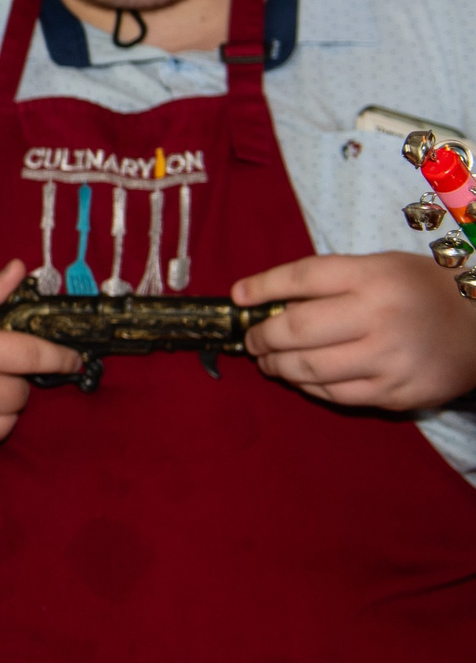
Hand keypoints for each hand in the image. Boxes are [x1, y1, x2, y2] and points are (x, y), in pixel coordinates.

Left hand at [235, 252, 475, 407]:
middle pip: (296, 329)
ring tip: (269, 360)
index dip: (262, 287)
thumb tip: (265, 299)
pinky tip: (301, 378)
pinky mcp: (397, 393)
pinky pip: (336, 394)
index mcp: (375, 277)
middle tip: (253, 339)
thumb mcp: (383, 268)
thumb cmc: (424, 291)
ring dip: (278, 366)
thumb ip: (332, 280)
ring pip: (309, 368)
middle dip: (262, 336)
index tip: (239, 297)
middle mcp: (380, 317)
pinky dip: (308, 386)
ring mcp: (390, 359)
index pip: (302, 278)